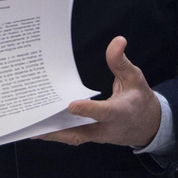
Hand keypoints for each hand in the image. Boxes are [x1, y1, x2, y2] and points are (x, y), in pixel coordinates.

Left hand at [36, 37, 161, 147]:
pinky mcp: (91, 137)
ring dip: (52, 133)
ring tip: (30, 124)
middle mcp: (107, 128)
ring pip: (73, 137)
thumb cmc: (139, 99)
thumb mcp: (135, 78)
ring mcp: (98, 136)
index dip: (88, 110)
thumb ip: (121, 62)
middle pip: (81, 131)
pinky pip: (72, 136)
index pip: (103, 112)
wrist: (147, 126)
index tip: (71, 105)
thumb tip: (117, 41)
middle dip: (58, 127)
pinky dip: (56, 133)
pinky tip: (39, 126)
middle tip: (37, 117)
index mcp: (120, 112)